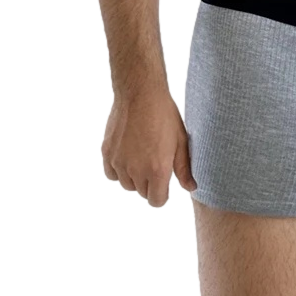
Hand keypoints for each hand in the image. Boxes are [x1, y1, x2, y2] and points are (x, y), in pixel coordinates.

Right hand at [99, 88, 196, 208]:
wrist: (140, 92)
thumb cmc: (164, 113)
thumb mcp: (181, 140)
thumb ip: (184, 168)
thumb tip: (190, 188)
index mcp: (157, 171)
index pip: (156, 203)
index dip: (163, 195)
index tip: (166, 184)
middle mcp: (135, 172)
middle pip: (142, 194)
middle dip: (151, 185)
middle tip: (156, 163)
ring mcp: (118, 163)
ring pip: (126, 185)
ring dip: (134, 178)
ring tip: (143, 156)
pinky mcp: (106, 154)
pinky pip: (111, 175)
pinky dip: (118, 171)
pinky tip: (128, 157)